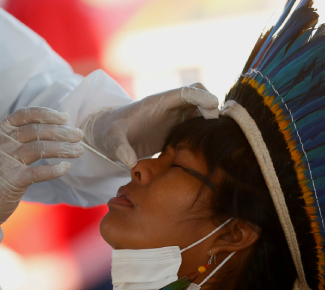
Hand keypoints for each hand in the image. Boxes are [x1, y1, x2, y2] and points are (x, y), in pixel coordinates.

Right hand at [0, 107, 83, 233]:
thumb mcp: (0, 150)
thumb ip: (18, 138)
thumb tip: (53, 128)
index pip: (25, 115)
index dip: (47, 114)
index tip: (66, 118)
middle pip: (37, 131)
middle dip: (62, 132)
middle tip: (79, 135)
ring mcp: (4, 161)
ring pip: (40, 148)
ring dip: (63, 148)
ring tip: (78, 150)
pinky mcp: (10, 180)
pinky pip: (38, 172)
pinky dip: (54, 169)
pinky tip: (66, 167)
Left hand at [81, 83, 218, 167]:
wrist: (109, 136)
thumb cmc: (109, 133)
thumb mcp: (111, 140)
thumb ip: (119, 148)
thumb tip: (129, 161)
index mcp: (156, 103)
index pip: (184, 92)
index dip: (200, 97)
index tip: (213, 106)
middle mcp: (169, 107)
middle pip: (198, 96)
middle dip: (211, 106)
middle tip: (214, 126)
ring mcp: (174, 117)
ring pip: (201, 109)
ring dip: (211, 119)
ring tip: (215, 137)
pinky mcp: (176, 129)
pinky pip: (197, 124)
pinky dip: (205, 130)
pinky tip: (206, 146)